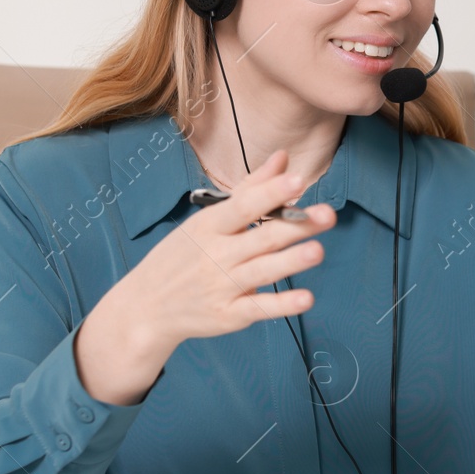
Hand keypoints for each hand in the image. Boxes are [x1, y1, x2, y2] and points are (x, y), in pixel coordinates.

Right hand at [74, 150, 335, 404]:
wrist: (147, 306)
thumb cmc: (183, 256)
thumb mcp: (207, 220)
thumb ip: (251, 190)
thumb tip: (283, 158)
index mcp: (210, 226)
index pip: (243, 206)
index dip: (270, 193)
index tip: (297, 179)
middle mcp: (217, 255)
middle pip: (262, 238)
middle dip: (295, 226)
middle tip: (328, 214)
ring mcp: (222, 286)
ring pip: (262, 271)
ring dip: (290, 261)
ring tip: (317, 251)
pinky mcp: (228, 315)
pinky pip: (258, 308)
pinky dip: (281, 305)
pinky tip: (306, 298)